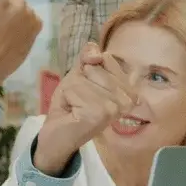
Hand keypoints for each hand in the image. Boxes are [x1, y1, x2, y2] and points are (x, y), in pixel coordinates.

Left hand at [34, 43, 136, 174]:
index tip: (86, 90)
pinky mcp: (100, 113)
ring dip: (72, 89)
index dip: (88, 70)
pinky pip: (76, 87)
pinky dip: (67, 96)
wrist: (56, 134)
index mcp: (128, 90)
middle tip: (77, 100)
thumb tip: (95, 50)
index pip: (107, 58)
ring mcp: (115, 107)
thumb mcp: (80, 75)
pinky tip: (71, 111)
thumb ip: (88, 57)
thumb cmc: (71, 105)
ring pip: (85, 76)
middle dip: (79, 80)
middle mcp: (128, 99)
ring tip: (74, 105)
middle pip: (96, 66)